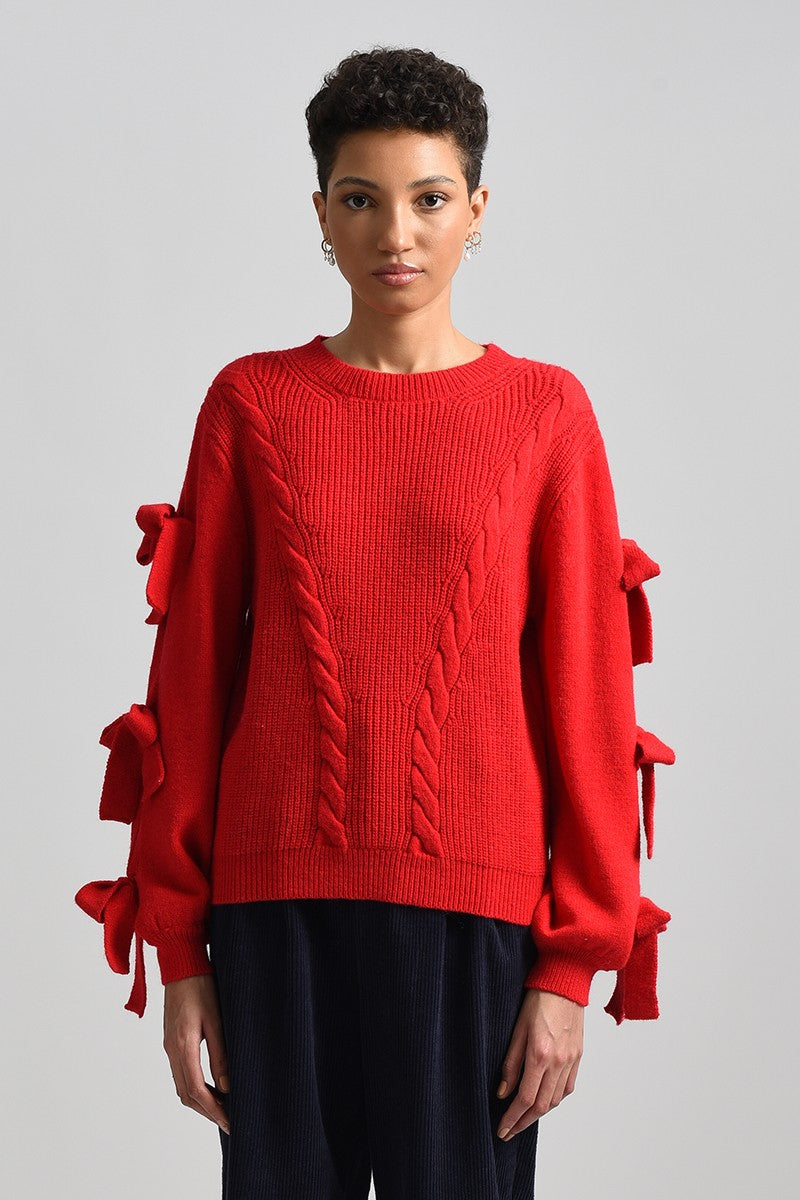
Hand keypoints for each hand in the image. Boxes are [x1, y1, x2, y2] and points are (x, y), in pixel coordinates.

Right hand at [163, 973, 229, 1134]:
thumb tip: (226, 1087)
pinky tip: (210, 1086)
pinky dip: (194, 1087)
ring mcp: (169, 1046)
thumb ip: (220, 1054)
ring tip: (222, 1108)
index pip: (196, 1090)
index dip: (213, 1110)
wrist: (181, 963)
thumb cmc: (202, 986)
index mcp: (182, 1046)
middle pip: (186, 1094)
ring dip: (200, 1101)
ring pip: (181, 1086)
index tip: (229, 1122)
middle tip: (228, 1122)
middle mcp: (171, 1050)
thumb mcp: (216, 1019)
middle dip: (207, 1111)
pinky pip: (180, 1073)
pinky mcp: (171, 1040)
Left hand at [496, 988, 583, 1139]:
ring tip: (523, 1118)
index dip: (513, 1118)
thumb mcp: (516, 1029)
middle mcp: (559, 1061)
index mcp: (540, 1054)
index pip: (526, 1098)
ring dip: (539, 1114)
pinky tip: (545, 1101)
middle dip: (523, 1122)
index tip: (502, 1129)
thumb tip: (503, 1092)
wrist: (564, 982)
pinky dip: (556, 1099)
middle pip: (542, 1106)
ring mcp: (571, 1060)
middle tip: (509, 1131)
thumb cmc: (537, 1000)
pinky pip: (568, 1087)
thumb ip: (510, 1063)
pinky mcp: (578, 1056)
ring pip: (556, 1099)